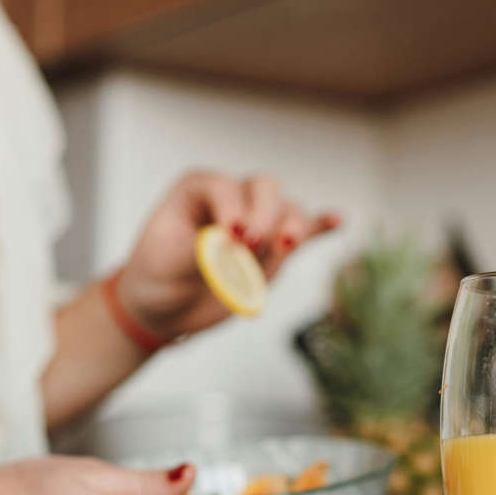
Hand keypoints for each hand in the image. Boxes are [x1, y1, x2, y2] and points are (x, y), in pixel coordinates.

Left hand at [117, 171, 340, 340]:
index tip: (229, 239)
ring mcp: (259, 222)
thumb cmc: (157, 275)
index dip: (232, 209)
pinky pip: (306, 231)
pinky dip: (322, 226)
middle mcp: (233, 198)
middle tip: (249, 247)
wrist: (165, 307)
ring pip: (288, 210)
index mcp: (198, 189)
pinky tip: (338, 221)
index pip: (225, 186)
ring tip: (286, 247)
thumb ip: (200, 250)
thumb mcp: (166, 261)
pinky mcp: (274, 249)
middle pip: (264, 188)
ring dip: (292, 226)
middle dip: (264, 215)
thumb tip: (231, 246)